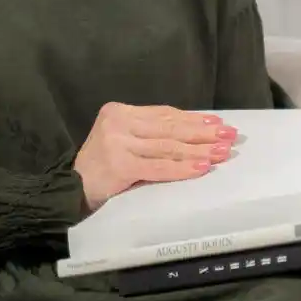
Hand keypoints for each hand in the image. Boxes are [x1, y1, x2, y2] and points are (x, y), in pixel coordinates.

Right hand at [74, 103, 236, 210]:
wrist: (71, 188)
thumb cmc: (101, 167)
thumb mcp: (122, 140)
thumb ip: (149, 134)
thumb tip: (194, 131)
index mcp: (119, 111)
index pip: (164, 114)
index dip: (193, 119)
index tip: (217, 122)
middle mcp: (118, 123)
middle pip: (169, 128)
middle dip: (203, 132)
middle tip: (229, 135)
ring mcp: (118, 143)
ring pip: (168, 147)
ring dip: (199, 150)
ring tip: (222, 151)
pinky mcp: (120, 165)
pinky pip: (159, 167)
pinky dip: (182, 168)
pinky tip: (202, 167)